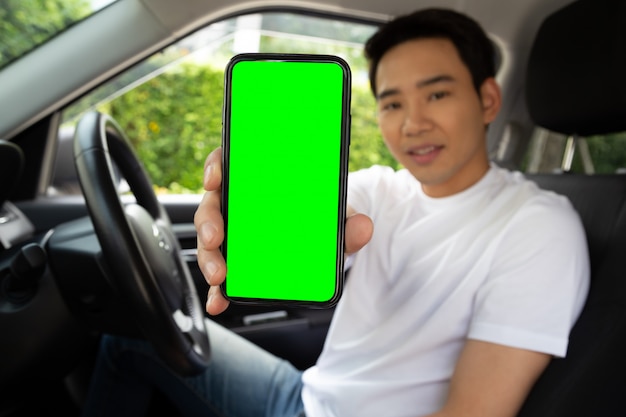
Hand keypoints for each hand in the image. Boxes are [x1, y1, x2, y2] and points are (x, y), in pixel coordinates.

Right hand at [195, 147, 372, 314]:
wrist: (322, 239)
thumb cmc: (319, 217)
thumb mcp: (334, 217)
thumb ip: (348, 222)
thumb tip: (364, 227)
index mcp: (258, 181)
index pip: (229, 163)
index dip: (216, 167)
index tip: (215, 179)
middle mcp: (239, 204)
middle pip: (212, 205)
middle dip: (208, 223)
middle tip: (216, 239)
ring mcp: (234, 232)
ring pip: (210, 239)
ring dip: (209, 258)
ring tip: (220, 276)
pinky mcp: (236, 260)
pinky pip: (221, 272)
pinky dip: (217, 290)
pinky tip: (219, 302)